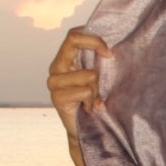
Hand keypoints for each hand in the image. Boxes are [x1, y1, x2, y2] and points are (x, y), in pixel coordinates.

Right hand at [47, 27, 111, 142]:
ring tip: (94, 99)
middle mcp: (56, 67)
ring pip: (88, 73)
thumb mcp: (96, 78)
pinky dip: (93, 101)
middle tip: (109, 57)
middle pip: (73, 40)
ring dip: (97, 88)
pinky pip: (85, 91)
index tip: (109, 52)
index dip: (93, 37)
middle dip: (96, 45)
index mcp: (65, 59)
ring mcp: (54, 82)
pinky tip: (89, 108)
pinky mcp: (57, 97)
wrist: (85, 131)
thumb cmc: (93, 101)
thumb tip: (111, 49)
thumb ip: (97, 61)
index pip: (74, 34)